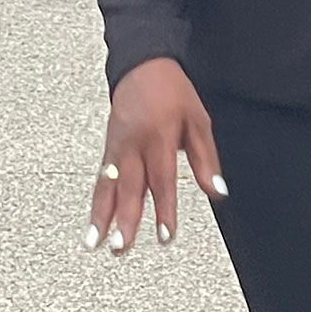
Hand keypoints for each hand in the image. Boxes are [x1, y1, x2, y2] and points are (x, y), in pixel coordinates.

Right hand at [88, 58, 225, 254]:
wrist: (142, 65)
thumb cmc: (172, 92)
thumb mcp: (198, 120)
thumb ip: (205, 159)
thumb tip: (218, 191)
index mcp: (160, 137)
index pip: (162, 180)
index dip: (164, 209)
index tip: (165, 236)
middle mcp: (134, 145)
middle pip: (129, 187)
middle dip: (125, 220)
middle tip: (121, 247)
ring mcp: (117, 147)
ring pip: (108, 186)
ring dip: (100, 217)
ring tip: (94, 243)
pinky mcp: (108, 148)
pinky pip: (101, 179)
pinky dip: (96, 203)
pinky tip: (93, 224)